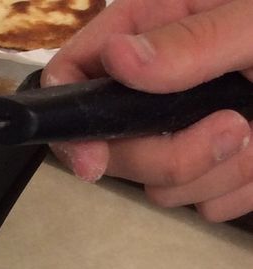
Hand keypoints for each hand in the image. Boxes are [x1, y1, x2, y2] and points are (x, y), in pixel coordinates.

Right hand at [43, 0, 252, 220]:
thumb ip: (193, 41)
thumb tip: (122, 58)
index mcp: (161, 24)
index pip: (78, 72)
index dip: (71, 120)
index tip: (93, 160)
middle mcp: (163, 81)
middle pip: (116, 148)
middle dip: (174, 155)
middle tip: (236, 128)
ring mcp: (188, 128)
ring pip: (162, 186)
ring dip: (220, 172)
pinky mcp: (218, 168)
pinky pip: (205, 205)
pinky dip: (242, 189)